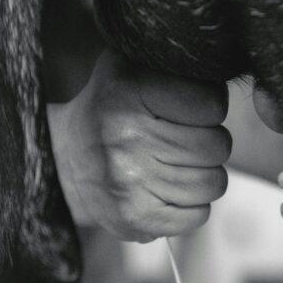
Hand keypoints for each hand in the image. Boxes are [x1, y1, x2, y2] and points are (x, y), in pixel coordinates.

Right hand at [50, 51, 230, 240]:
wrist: (63, 161)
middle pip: (216, 146)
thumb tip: (219, 74)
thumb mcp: (129, 68)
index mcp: (128, 92)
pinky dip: (192, 205)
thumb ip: (172, 63)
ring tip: (177, 166)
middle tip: (186, 141)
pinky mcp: (137, 219)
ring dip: (204, 175)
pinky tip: (170, 191)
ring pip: (213, 182)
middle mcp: (128, 138)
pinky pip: (200, 215)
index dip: (211, 107)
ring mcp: (132, 183)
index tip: (194, 109)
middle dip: (209, 143)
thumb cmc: (111, 111)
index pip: (211, 103)